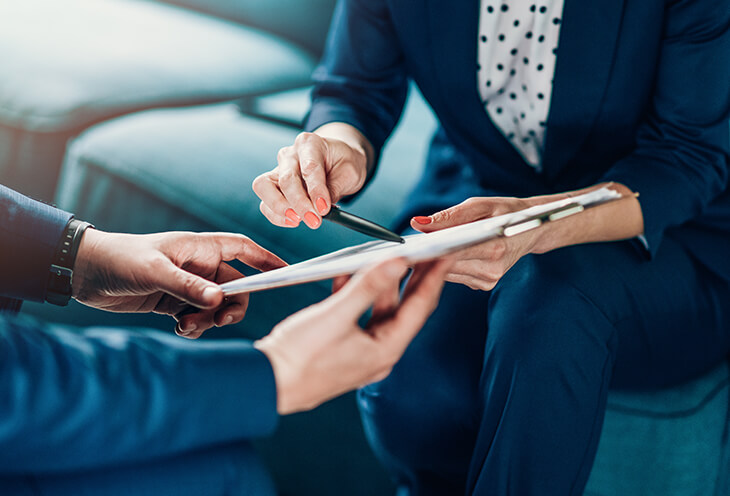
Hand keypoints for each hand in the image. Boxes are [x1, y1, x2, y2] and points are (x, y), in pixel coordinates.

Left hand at [72, 230, 285, 337]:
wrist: (85, 273)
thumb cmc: (120, 259)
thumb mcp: (155, 272)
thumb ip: (188, 287)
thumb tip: (220, 301)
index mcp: (200, 248)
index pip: (243, 250)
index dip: (266, 260)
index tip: (285, 272)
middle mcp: (199, 266)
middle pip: (236, 287)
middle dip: (233, 305)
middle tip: (219, 319)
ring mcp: (188, 285)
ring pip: (217, 306)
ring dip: (210, 320)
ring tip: (188, 325)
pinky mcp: (174, 302)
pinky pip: (199, 317)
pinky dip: (196, 326)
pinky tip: (180, 329)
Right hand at [252, 125, 371, 229]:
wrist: (336, 161)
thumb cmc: (342, 163)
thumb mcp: (350, 172)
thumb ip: (335, 188)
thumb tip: (320, 208)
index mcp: (310, 143)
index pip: (309, 167)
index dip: (316, 190)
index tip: (324, 208)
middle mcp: (290, 154)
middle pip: (286, 179)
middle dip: (299, 203)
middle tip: (314, 220)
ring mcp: (278, 169)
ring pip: (264, 187)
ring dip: (280, 208)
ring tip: (298, 220)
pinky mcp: (272, 186)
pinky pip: (265, 203)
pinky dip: (276, 216)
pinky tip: (294, 220)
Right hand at [254, 258, 450, 414]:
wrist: (264, 384)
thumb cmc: (298, 357)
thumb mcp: (336, 315)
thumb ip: (368, 287)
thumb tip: (398, 263)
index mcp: (385, 350)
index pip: (420, 307)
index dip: (435, 277)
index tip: (447, 252)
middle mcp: (379, 353)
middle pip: (404, 308)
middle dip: (414, 278)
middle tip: (426, 249)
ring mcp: (361, 352)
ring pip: (379, 310)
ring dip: (381, 283)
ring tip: (386, 255)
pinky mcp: (342, 348)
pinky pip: (357, 316)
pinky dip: (356, 294)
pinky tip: (347, 274)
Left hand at [410, 196, 538, 290]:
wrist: (532, 228)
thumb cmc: (506, 212)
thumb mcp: (479, 205)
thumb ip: (448, 217)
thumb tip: (417, 223)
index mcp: (494, 248)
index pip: (451, 252)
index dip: (428, 250)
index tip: (408, 246)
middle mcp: (491, 269)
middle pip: (446, 266)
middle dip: (427, 255)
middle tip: (409, 245)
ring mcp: (488, 280)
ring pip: (447, 273)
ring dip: (434, 261)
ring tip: (424, 247)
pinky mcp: (484, 285)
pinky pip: (455, 276)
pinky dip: (446, 266)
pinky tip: (443, 255)